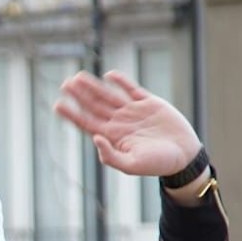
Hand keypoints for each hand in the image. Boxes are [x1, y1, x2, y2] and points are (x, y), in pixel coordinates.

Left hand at [55, 71, 201, 177]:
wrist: (184, 156)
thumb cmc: (157, 165)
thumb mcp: (132, 165)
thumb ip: (110, 156)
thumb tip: (95, 139)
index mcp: (113, 137)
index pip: (87, 123)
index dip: (72, 114)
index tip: (57, 105)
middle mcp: (119, 122)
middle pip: (94, 106)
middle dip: (79, 95)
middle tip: (64, 84)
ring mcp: (133, 111)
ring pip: (108, 95)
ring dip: (93, 86)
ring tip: (77, 77)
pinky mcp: (149, 103)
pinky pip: (131, 89)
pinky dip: (121, 82)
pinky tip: (109, 75)